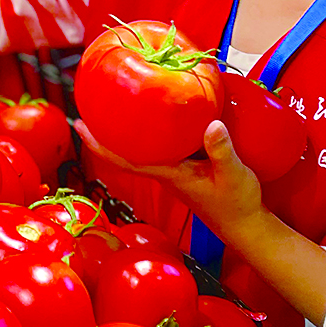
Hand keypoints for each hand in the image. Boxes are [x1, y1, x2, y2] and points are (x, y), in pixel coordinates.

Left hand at [76, 117, 264, 239]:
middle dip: (104, 131)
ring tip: (112, 102)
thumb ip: (221, 151)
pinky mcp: (184, 166)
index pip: (125, 160)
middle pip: (125, 151)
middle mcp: (165, 171)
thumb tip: (211, 125)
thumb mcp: (234, 175)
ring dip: (124, 130)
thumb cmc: (237, 204)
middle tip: (86, 104)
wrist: (246, 224)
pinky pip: (159, 146)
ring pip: (141, 148)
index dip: (100, 146)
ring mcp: (173, 169)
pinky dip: (149, 131)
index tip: (80, 126)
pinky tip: (154, 114)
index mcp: (169, 173)